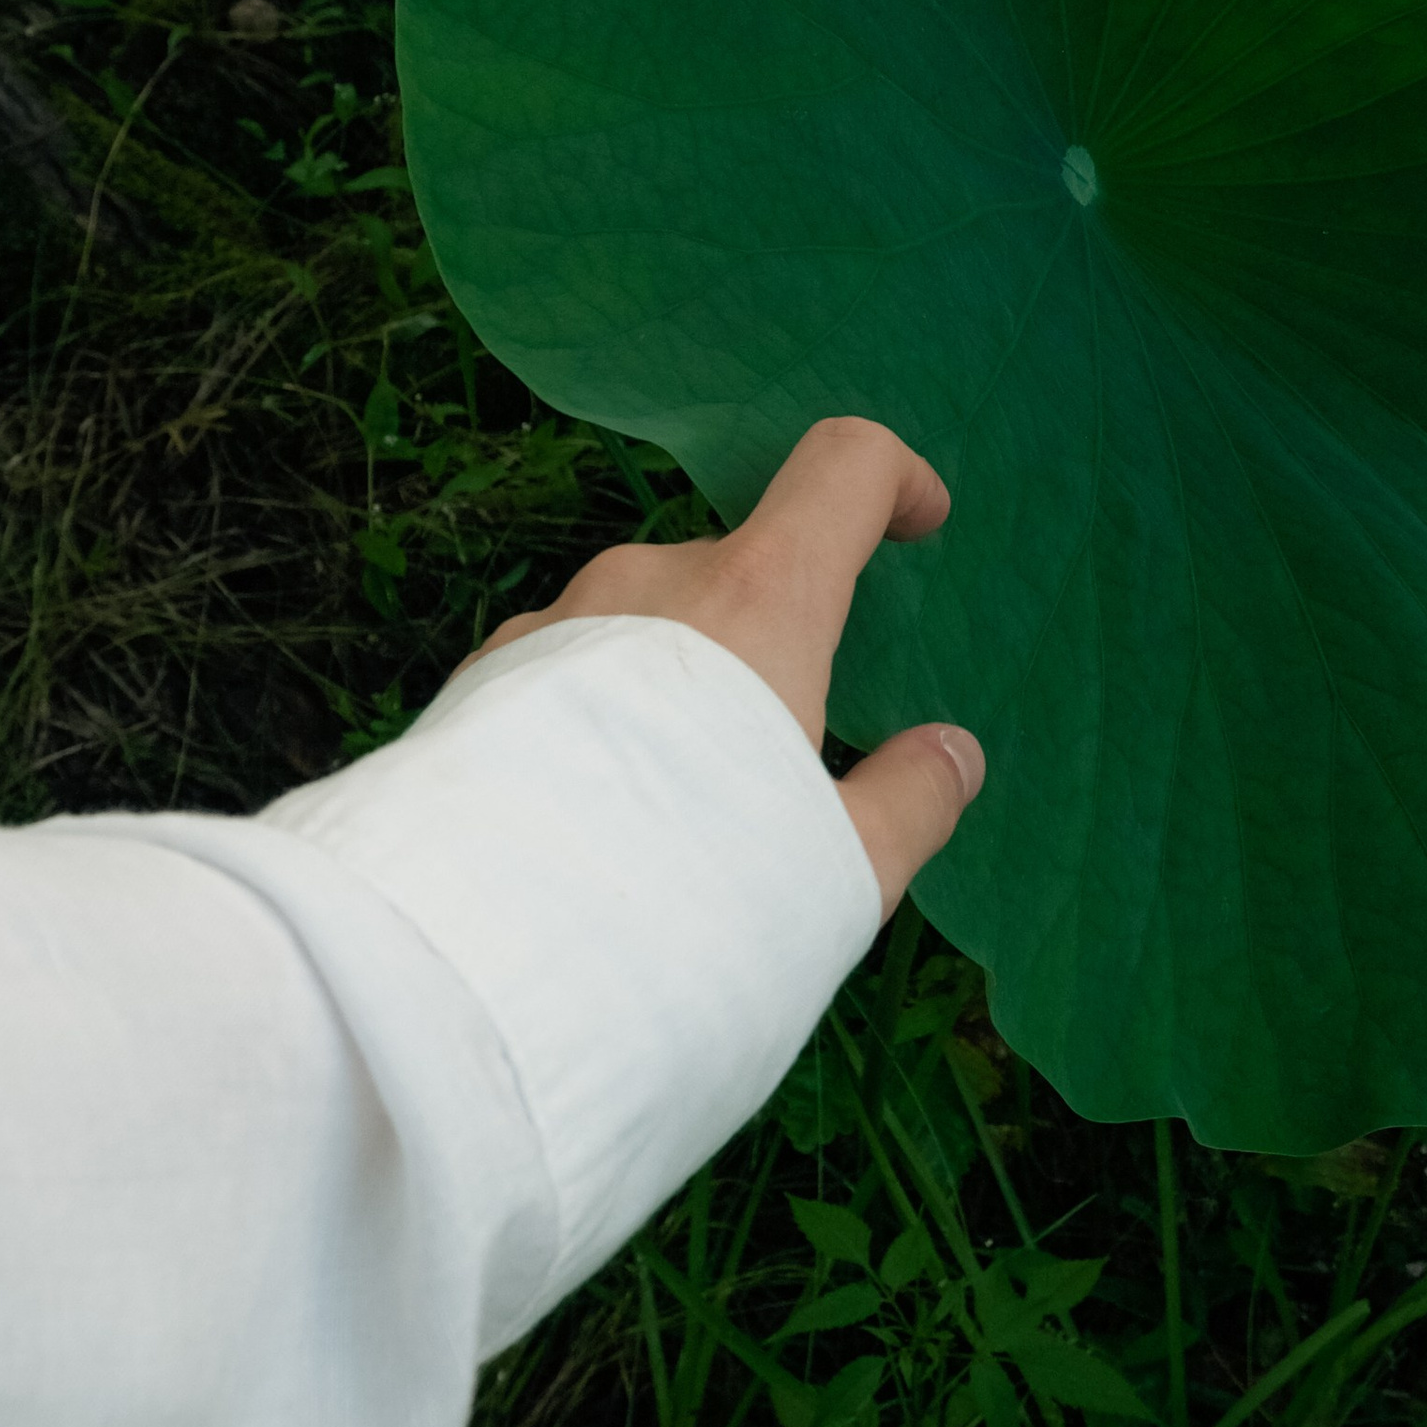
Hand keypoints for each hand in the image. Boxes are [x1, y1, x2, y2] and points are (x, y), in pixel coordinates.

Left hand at [468, 416, 982, 918]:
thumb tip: (950, 756)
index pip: (843, 469)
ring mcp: (551, 621)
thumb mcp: (841, 872)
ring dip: (673, 685)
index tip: (915, 523)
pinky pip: (563, 670)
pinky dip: (595, 718)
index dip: (892, 480)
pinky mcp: (476, 679)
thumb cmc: (692, 897)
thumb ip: (909, 801)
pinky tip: (588, 824)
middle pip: (739, 569)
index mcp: (758, 600)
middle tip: (774, 770)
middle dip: (768, 645)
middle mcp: (648, 580)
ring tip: (669, 817)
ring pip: (641, 625)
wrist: (485, 958)